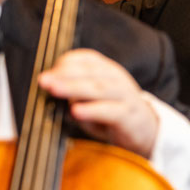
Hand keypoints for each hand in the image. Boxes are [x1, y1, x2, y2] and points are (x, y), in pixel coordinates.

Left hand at [37, 48, 158, 157]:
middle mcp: (116, 78)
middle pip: (89, 72)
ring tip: (54, 90)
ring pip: (98, 88)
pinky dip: (92, 110)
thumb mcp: (94, 99)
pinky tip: (76, 111)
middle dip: (64, 74)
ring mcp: (124, 95)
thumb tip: (51, 91)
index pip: (86, 59)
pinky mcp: (129, 115)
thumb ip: (75, 93)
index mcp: (107, 70)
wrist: (146, 130)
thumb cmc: (113, 113)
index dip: (66, 62)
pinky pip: (110, 111)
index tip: (48, 71)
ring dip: (74, 88)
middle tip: (43, 80)